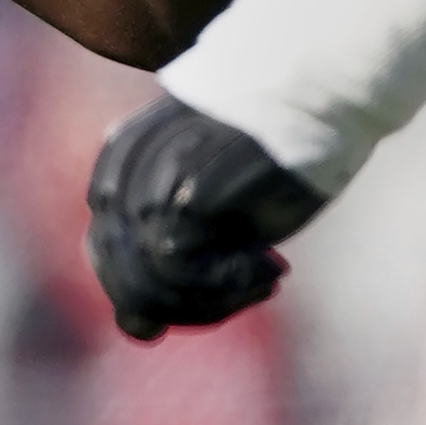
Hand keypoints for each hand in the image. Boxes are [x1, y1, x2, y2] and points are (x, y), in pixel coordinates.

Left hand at [85, 95, 330, 341]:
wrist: (315, 94)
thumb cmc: (267, 154)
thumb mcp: (209, 206)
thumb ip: (164, 258)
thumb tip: (137, 330)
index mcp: (119, 166)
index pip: (110, 259)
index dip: (165, 288)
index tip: (221, 279)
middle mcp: (124, 173)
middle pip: (124, 278)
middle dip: (185, 305)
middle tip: (247, 288)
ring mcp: (152, 181)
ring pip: (149, 282)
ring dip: (212, 299)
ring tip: (263, 275)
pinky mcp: (187, 190)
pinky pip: (176, 267)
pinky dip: (225, 285)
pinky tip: (271, 266)